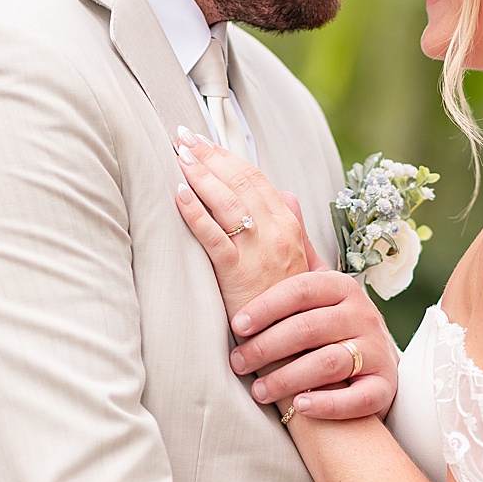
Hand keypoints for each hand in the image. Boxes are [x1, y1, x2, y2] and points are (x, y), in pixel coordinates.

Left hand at [171, 130, 310, 317]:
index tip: (207, 142)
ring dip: (201, 175)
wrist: (297, 343)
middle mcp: (277, 232)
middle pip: (241, 183)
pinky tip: (180, 195)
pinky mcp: (238, 271)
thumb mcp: (303, 259)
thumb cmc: (292, 304)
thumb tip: (288, 195)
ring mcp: (259, 251)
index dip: (230, 158)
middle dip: (210, 157)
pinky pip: (214, 236)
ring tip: (179, 156)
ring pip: (227, 202)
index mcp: (290, 226)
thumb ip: (295, 226)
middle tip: (184, 138)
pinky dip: (195, 213)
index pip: (257, 180)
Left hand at [228, 268, 399, 420]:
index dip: (267, 307)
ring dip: (288, 379)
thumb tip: (284, 195)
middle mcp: (363, 315)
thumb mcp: (318, 288)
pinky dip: (328, 404)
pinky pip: (357, 397)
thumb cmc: (330, 326)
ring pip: (328, 363)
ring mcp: (376, 351)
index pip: (301, 290)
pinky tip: (301, 407)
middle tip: (237, 363)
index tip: (236, 324)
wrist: (371, 368)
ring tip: (258, 392)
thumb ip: (298, 251)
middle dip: (267, 348)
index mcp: (342, 288)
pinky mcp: (384, 386)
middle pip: (309, 328)